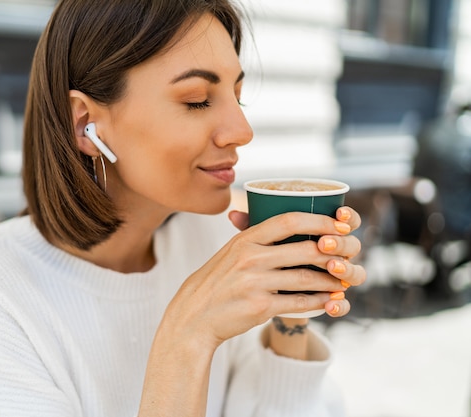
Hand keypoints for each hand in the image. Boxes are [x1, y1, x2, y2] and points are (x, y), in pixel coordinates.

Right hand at [159, 207, 364, 352]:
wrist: (194, 315)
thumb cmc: (216, 282)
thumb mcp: (230, 252)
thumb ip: (256, 238)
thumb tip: (290, 224)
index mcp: (245, 239)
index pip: (288, 220)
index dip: (318, 221)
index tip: (338, 225)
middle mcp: (250, 257)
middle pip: (304, 249)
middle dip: (333, 253)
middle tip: (348, 257)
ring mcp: (255, 282)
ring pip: (306, 277)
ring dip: (331, 280)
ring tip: (343, 282)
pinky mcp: (260, 306)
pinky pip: (299, 302)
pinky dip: (319, 302)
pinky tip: (330, 302)